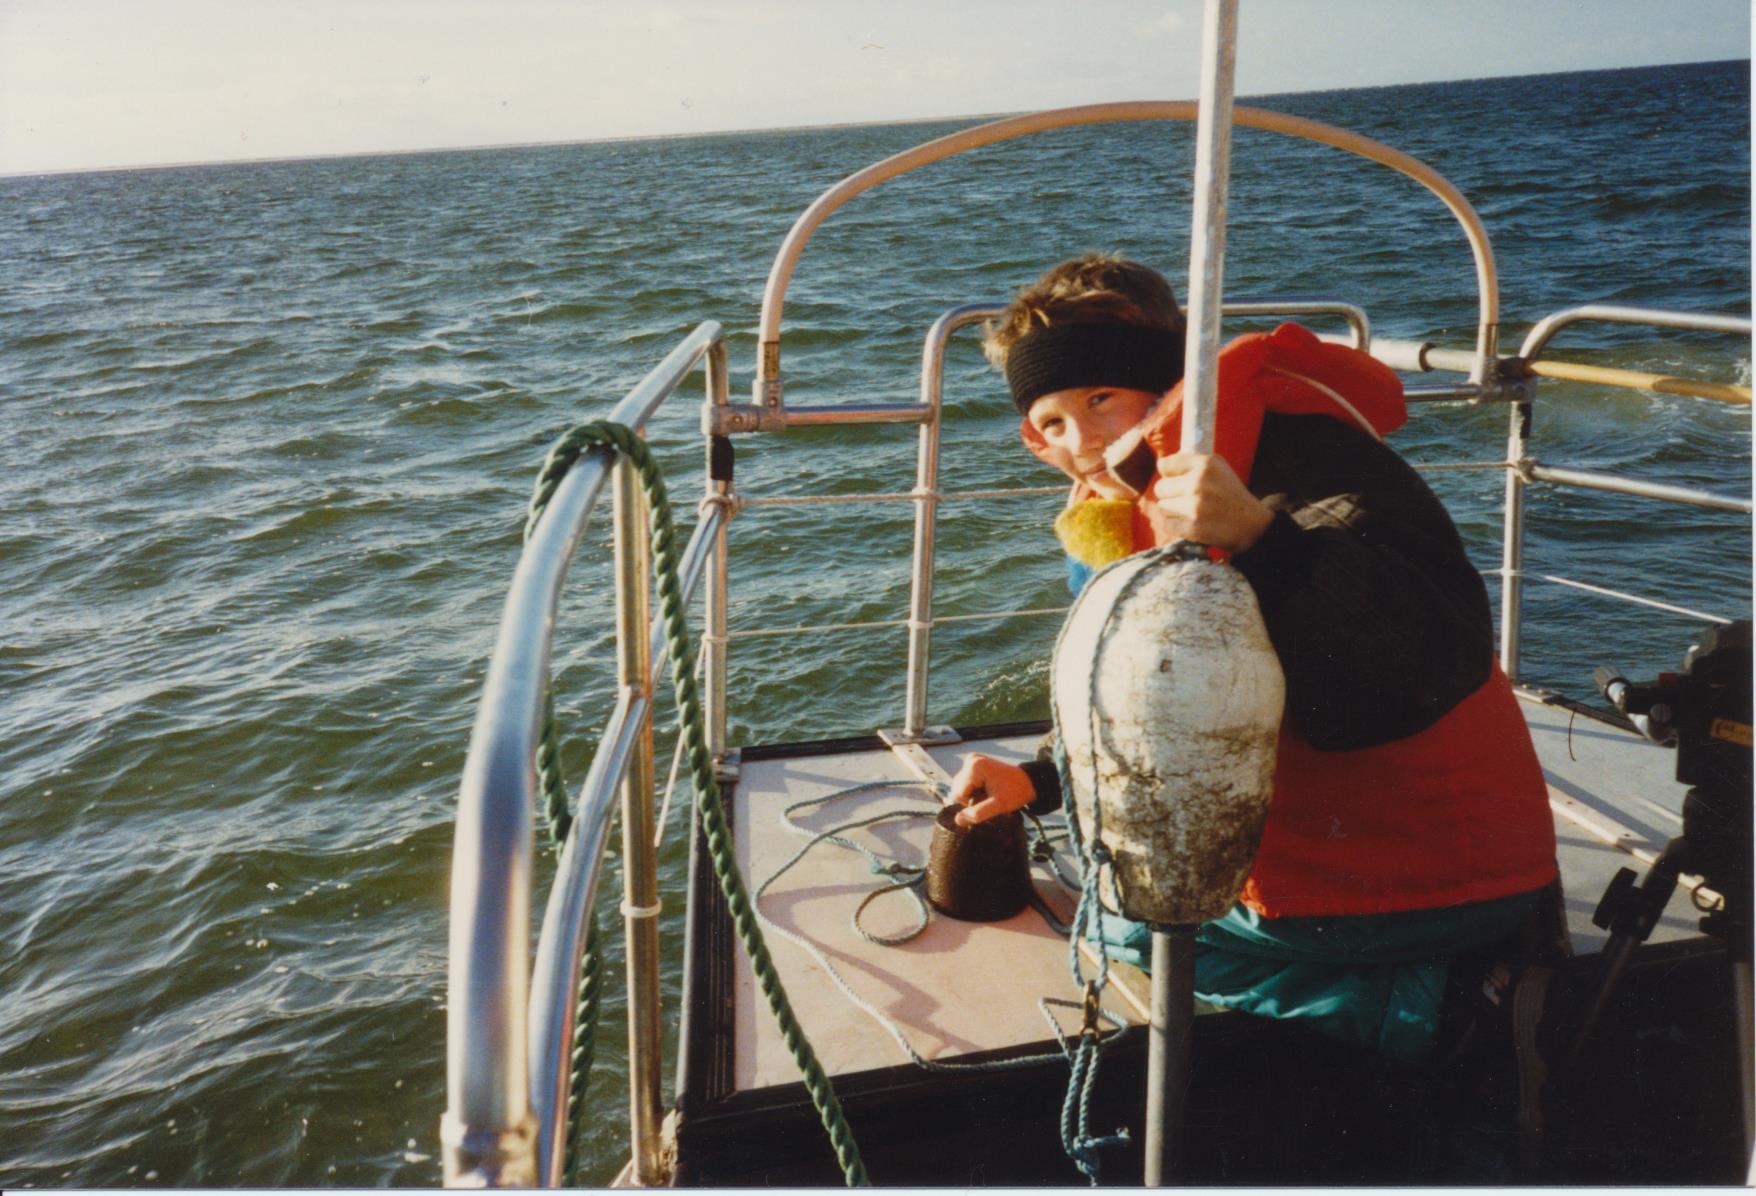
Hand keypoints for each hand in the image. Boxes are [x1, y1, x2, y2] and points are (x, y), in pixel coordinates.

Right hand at [947, 753, 1034, 826]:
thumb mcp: (998, 806)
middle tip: (989, 797)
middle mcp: (971, 760)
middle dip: (971, 798)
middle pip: (957, 789)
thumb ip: (978, 813)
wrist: (1027, 782)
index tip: (987, 801)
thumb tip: (958, 820)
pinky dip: (974, 788)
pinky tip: (986, 788)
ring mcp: (972, 760)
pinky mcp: (974, 763)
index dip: (970, 803)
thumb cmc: (1015, 792)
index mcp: (974, 767)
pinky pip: (966, 781)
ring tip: (989, 793)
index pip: (958, 794)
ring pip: (960, 786)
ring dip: (972, 794)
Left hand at [1144, 452, 1272, 552]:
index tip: (1180, 482)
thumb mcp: (1218, 468)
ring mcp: (1195, 506)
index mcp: (1206, 464)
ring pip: (1162, 508)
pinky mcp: (1193, 527)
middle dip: (1171, 496)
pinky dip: (1176, 528)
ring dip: (1173, 513)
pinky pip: (1167, 525)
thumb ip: (1191, 463)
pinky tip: (1191, 525)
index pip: (1164, 465)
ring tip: (1192, 513)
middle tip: (1188, 501)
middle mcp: (1199, 482)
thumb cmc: (1230, 495)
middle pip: (1160, 488)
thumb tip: (1161, 466)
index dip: (1170, 476)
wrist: (1253, 525)